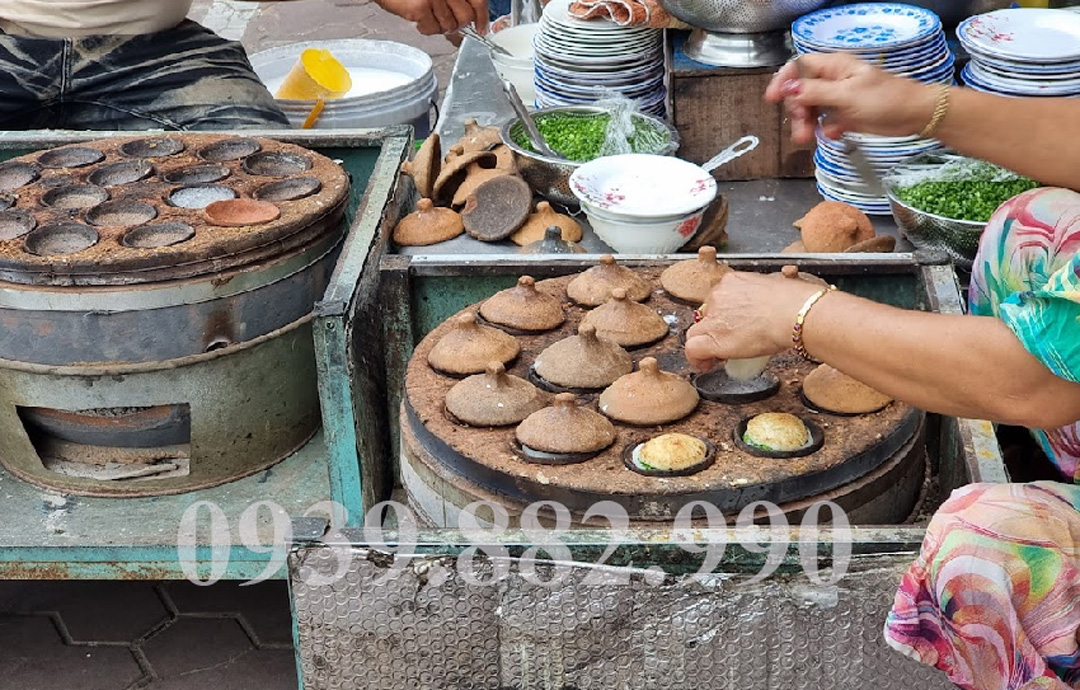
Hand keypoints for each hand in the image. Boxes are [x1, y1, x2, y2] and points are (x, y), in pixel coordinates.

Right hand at [375, 0, 488, 35]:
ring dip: (439, 26)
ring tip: (429, 17)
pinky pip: (433, 29)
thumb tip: (472, 20)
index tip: (482, 28)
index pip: (478, 0)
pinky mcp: (420, 7)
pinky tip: (419, 20)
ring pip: (449, 26)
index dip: (482, 17)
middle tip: (448, 24)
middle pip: (465, 17)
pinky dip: (426, 29)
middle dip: (458, 26)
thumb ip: (454, 1)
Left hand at [684, 271, 819, 371]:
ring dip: (706, 344)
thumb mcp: (776, 290)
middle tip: (727, 343)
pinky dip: (696, 359)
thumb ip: (762, 299)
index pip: (718, 299)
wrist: (797, 314)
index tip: (730, 326)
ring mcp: (714, 315)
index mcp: (734, 281)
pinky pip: (693, 348)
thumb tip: (765, 310)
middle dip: (714, 330)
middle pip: (706, 316)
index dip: (721, 316)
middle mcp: (720, 294)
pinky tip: (706, 364)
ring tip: (717, 356)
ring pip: (697, 331)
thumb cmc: (797, 305)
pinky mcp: (713, 336)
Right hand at [764, 53, 937, 143]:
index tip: (772, 98)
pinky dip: (825, 129)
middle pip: (802, 92)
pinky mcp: (845, 115)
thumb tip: (789, 89)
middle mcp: (834, 80)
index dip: (784, 81)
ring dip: (807, 123)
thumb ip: (816, 92)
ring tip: (808, 138)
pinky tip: (834, 134)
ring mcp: (839, 98)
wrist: (914, 116)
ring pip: (811, 109)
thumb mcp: (847, 95)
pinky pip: (825, 122)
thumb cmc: (886, 99)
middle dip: (797, 109)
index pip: (800, 67)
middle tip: (800, 126)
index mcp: (835, 67)